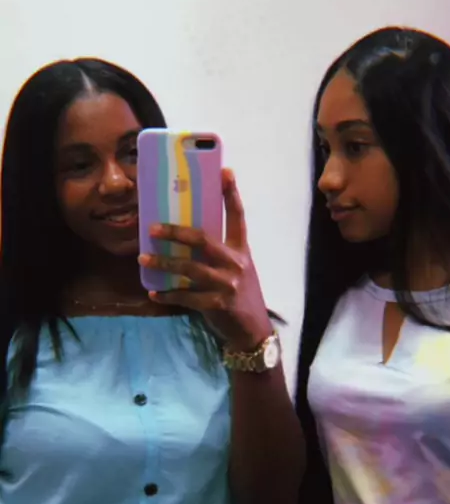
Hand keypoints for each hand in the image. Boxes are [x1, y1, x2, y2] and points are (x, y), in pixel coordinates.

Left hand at [138, 169, 271, 348]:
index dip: (231, 194)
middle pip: (204, 240)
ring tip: (143, 258)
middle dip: (176, 232)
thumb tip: (185, 239)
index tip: (224, 171)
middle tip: (152, 227)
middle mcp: (236, 263)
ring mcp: (227, 284)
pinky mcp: (217, 304)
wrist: (253, 332)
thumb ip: (219, 254)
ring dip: (163, 263)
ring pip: (189, 268)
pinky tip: (153, 292)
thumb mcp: (238, 270)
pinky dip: (168, 294)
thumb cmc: (240, 297)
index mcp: (241, 250)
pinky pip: (186, 297)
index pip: (237, 217)